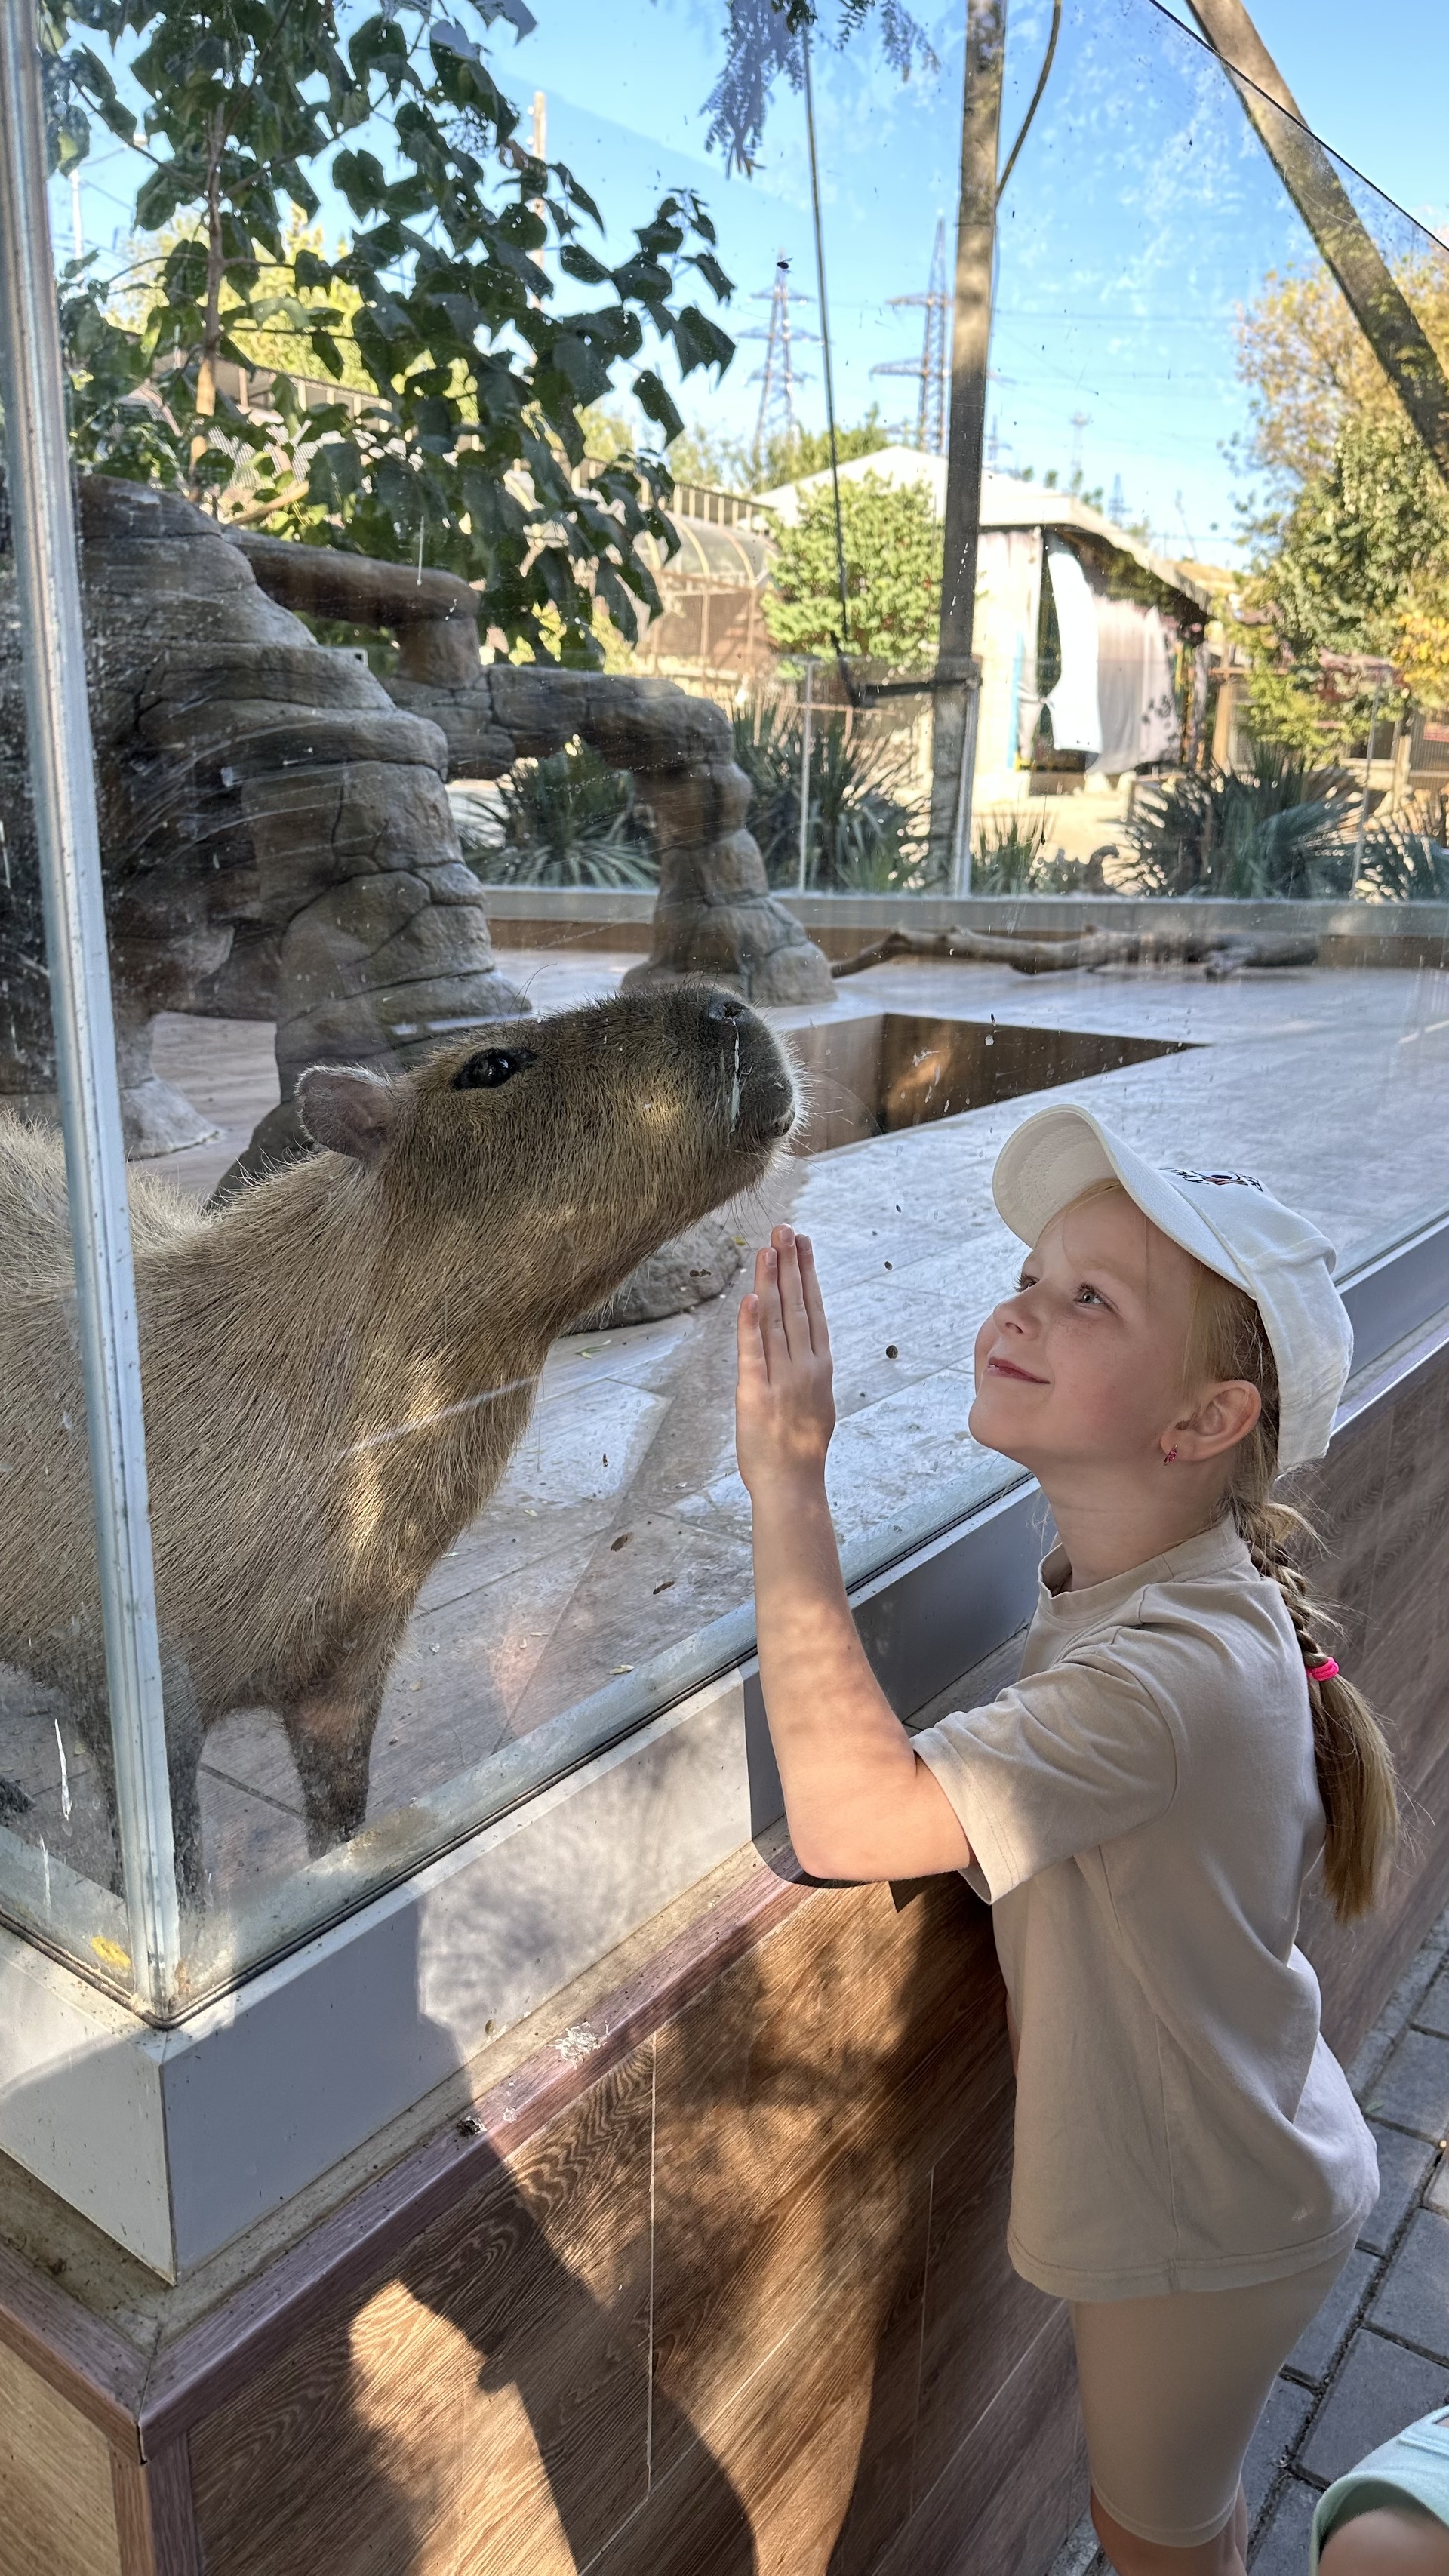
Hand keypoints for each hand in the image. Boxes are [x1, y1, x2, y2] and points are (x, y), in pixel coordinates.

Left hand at [735, 1226, 835, 1498]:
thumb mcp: (816, 1404)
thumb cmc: (801, 1451)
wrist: (792, 1486)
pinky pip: (752, 1353)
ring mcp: (781, 1379)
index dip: (807, 1274)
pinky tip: (750, 1296)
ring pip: (776, 1321)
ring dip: (771, 1282)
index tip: (803, 1244)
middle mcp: (804, 1367)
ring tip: (769, 1248)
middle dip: (791, 1265)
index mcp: (820, 1368)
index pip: (813, 1310)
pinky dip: (750, 1324)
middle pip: (797, 1306)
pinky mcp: (755, 1394)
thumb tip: (806, 1350)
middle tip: (785, 1229)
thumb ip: (809, 1372)